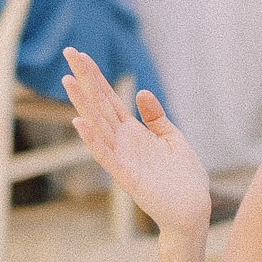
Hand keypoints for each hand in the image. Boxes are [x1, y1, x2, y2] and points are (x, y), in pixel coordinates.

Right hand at [61, 49, 211, 235]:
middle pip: (99, 104)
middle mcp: (123, 141)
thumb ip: (155, 117)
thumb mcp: (172, 137)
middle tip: (67, 52)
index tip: (80, 54)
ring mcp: (122, 157)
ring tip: (68, 81)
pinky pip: (105, 155)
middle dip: (84, 79)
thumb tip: (141, 92)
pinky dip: (91, 139)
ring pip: (97, 125)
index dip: (95, 76)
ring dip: (82, 104)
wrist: (193, 209)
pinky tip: (79, 123)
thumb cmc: (183, 177)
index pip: (109, 97)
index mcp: (133, 131)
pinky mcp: (126, 176)